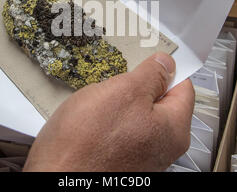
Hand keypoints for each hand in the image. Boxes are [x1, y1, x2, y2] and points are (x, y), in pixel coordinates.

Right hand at [24, 52, 194, 171]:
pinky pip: (120, 129)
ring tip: (99, 101)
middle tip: (118, 79)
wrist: (53, 176)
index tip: (151, 58)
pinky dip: (109, 119)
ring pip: (136, 115)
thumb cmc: (85, 144)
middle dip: (138, 87)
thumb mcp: (123, 92)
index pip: (183, 87)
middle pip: (159, 102)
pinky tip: (91, 119)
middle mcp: (162, 147)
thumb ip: (151, 75)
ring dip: (119, 102)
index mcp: (173, 130)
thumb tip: (165, 64)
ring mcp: (140, 155)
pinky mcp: (119, 159)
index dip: (167, 69)